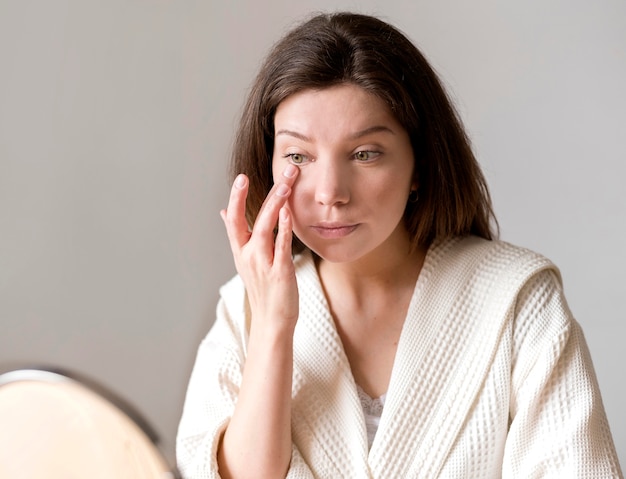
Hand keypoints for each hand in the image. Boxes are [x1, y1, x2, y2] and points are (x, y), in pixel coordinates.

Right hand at [221, 164, 299, 332]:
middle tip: (280, 171)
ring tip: (285, 185)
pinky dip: (284, 229)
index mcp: (240, 250)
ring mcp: (263, 263)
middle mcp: (248, 255)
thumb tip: (224, 211)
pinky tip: (289, 213)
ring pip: (265, 228)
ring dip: (275, 205)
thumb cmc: (262, 289)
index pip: (233, 219)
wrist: (271, 321)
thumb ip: (237, 234)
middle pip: (249, 218)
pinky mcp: (280, 272)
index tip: (241, 177)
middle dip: (262, 193)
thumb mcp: (245, 260)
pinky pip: (281, 247)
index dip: (236, 197)